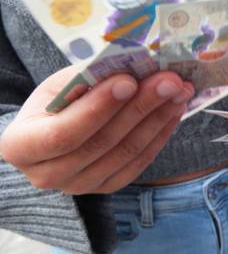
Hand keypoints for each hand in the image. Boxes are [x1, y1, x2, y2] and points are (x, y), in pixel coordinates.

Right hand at [0, 67, 193, 194]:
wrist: (50, 133)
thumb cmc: (53, 104)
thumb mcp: (58, 85)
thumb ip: (89, 80)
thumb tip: (134, 67)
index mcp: (21, 146)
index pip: (63, 133)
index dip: (99, 108)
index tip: (129, 80)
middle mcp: (47, 175)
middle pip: (102, 142)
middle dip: (140, 106)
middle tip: (169, 80)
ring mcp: (80, 186)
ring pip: (126, 152)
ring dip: (159, 118)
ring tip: (180, 91)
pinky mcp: (107, 186)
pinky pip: (139, 162)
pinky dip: (161, 134)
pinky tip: (174, 110)